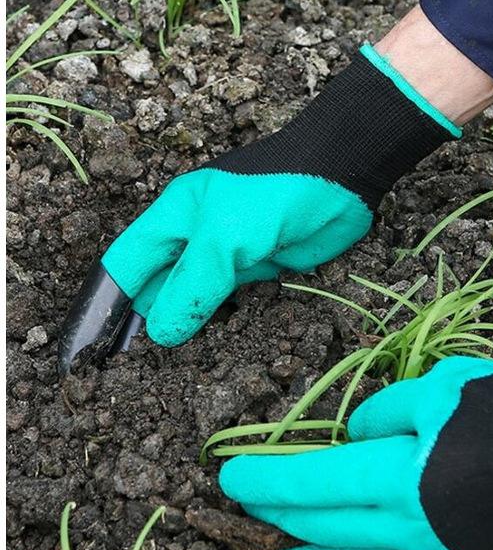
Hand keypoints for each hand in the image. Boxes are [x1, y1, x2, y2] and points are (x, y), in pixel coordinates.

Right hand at [57, 45, 454, 371]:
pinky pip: (231, 301)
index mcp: (173, 219)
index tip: (92, 347)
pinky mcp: (259, 270)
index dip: (105, 304)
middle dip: (144, 322)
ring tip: (162, 370)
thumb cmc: (275, 194)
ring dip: (184, 327)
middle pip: (157, 286)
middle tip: (128, 371)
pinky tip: (211, 350)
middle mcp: (194, 238)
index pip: (125, 266)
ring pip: (194, 298)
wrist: (343, 178)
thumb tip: (159, 332)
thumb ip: (192, 285)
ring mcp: (227, 256)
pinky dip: (221, 323)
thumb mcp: (224, 238)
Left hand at [219, 356, 492, 549]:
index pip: (314, 481)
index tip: (230, 477)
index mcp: (399, 477)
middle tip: (246, 508)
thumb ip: (385, 412)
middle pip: (326, 525)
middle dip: (279, 516)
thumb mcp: (440, 386)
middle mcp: (410, 529)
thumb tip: (355, 437)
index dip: (267, 479)